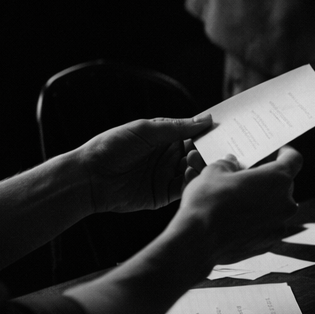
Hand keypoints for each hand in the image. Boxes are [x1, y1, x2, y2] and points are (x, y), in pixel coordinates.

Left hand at [77, 116, 210, 214]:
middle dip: (208, 151)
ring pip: (194, 171)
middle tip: (217, 148)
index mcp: (164, 137)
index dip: (208, 133)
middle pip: (197, 153)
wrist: (89, 176)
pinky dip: (192, 182)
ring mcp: (166, 175)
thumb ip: (177, 127)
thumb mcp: (146, 130)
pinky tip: (193, 175)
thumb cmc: (112, 146)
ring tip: (198, 161)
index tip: (225, 130)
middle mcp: (168, 156)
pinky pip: (184, 189)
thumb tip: (206, 119)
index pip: (193, 134)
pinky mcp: (163, 194)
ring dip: (200, 166)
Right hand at [174, 147, 302, 246]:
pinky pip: (266, 226)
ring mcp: (278, 227)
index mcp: (278, 179)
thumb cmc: (208, 202)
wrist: (198, 241)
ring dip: (262, 200)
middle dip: (268, 178)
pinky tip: (236, 218)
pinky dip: (255, 221)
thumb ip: (228, 164)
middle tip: (248, 175)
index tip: (275, 151)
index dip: (285, 152)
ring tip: (239, 197)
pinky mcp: (267, 244)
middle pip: (284, 184)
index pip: (293, 159)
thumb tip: (231, 163)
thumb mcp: (215, 171)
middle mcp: (285, 204)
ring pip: (275, 207)